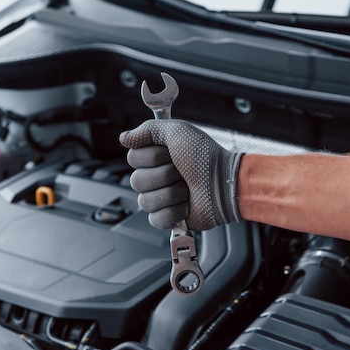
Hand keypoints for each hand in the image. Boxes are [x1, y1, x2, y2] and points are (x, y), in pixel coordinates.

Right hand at [119, 119, 242, 230]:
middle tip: (182, 171)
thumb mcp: (178, 131)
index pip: (132, 159)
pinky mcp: (169, 217)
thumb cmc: (206, 156)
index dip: (152, 157)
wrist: (225, 183)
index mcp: (155, 156)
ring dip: (171, 193)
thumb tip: (123, 137)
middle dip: (164, 175)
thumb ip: (148, 130)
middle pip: (136, 181)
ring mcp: (161, 198)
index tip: (171, 153)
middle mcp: (156, 176)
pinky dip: (174, 212)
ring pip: (145, 201)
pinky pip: (155, 219)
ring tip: (187, 188)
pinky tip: (186, 204)